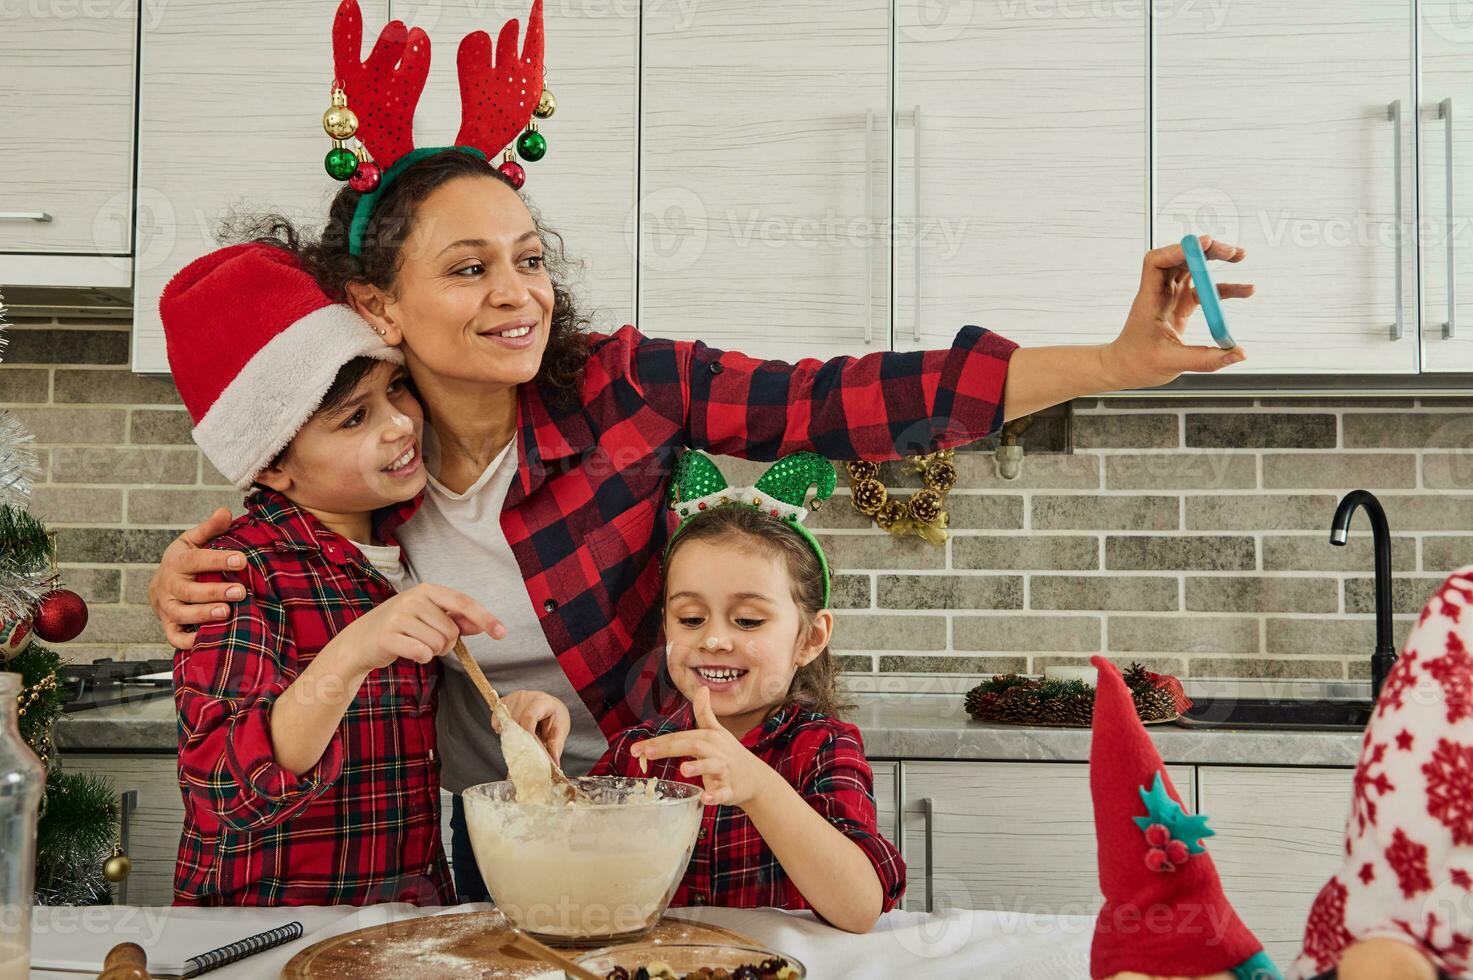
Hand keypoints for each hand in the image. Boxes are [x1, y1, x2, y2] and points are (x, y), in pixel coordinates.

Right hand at [150, 508, 246, 648]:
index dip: (218, 560)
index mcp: (177, 562)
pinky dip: (188, 641)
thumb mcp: (193, 541)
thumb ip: (211, 528)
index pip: (196, 560)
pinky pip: (175, 638)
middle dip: (215, 591)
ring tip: (226, 613)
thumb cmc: (184, 561)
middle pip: (189, 590)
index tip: (242, 559)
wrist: (159, 585)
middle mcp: (169, 585)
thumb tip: (226, 511)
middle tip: (241, 591)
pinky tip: (208, 638)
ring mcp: (167, 607)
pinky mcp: (168, 626)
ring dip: (202, 615)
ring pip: (181, 614)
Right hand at [327, 583, 505, 674]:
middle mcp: (413, 599)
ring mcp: (399, 616)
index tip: (502, 633)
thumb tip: (481, 624)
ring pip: (439, 644)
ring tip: (415, 644)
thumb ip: (455, 620)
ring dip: (433, 652)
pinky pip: (422, 653)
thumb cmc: (399, 629)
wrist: (359, 641)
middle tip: (428, 642)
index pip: (463, 603)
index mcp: (426, 590)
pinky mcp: (388, 636)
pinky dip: (421, 658)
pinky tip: (407, 651)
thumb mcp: (427, 618)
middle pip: (452, 631)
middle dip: (447, 644)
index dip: (485, 618)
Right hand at [495, 690, 571, 764]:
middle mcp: (525, 697)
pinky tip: (514, 732)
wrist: (549, 705)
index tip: (530, 752)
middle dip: (519, 740)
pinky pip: (496, 721)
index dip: (527, 736)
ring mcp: (512, 698)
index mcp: (541, 701)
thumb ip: (555, 746)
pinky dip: (502, 730)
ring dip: (511, 736)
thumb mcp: (560, 730)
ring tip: (522, 740)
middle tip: (525, 752)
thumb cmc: (555, 717)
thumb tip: (554, 765)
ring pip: (504, 723)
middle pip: (514, 721)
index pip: (529, 717)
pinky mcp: (503, 702)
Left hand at [631, 687, 774, 807]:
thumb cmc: (731, 754)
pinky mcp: (731, 789)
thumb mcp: (717, 731)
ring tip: (683, 770)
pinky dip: (715, 796)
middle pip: (692, 746)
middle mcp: (716, 751)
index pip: (680, 738)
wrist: (756, 779)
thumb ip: (705, 712)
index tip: (635, 748)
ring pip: (712, 766)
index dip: (658, 742)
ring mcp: (725, 771)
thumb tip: (701, 688)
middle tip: (646, 753)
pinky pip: (723, 793)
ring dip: (698, 767)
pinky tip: (705, 798)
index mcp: (708, 738)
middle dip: (669, 748)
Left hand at [1100, 235, 1254, 389]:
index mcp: (1149, 300)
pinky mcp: (1181, 304)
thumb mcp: (1171, 363)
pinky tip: (1244, 291)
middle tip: (1232, 252)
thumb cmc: (1138, 362)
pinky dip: (1222, 288)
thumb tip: (1238, 354)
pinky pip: (1203, 289)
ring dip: (1214, 259)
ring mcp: (1170, 296)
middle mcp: (1159, 292)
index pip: (1156, 262)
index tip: (1205, 245)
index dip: (1179, 249)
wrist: (1127, 368)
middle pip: (1179, 258)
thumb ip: (1206, 359)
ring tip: (1240, 256)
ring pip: (1192, 268)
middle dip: (1205, 250)